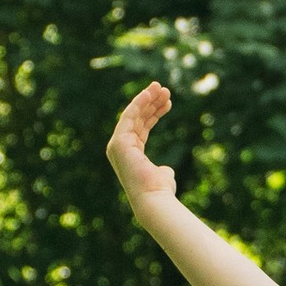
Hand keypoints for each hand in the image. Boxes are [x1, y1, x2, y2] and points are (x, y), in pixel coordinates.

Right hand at [108, 80, 177, 212]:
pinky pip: (129, 116)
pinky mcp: (119, 141)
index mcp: (129, 154)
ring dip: (148, 99)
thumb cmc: (159, 189)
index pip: (142, 128)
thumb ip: (162, 169)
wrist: (154, 198)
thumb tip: (165, 170)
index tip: (168, 102)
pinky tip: (149, 93)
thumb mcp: (162, 175)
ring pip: (134, 115)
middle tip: (165, 90)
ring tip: (162, 88)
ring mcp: (117, 144)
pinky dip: (139, 103)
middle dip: (151, 103)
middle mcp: (120, 148)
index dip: (154, 113)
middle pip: (138, 119)